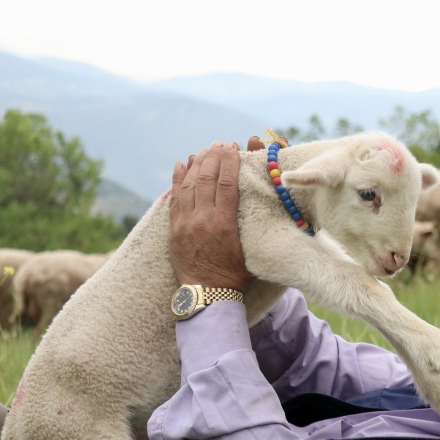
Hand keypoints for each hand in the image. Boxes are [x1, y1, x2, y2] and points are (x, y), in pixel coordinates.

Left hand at [168, 141, 252, 290]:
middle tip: (220, 144)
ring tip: (204, 150)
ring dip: (196, 164)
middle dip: (213, 158)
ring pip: (188, 185)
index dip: (229, 163)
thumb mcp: (250, 249)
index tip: (233, 148)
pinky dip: (178, 179)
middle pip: (206, 179)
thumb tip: (265, 204)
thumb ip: (252, 225)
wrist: (208, 295)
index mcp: (224, 224)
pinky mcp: (174, 229)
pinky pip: (174, 198)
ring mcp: (185, 223)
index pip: (227, 184)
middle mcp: (202, 220)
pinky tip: (182, 164)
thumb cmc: (236, 275)